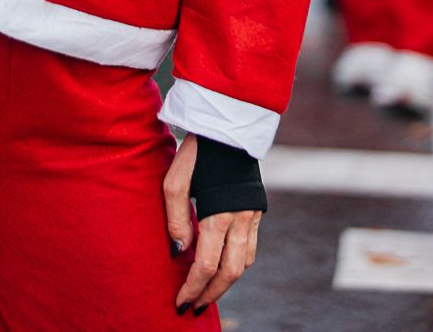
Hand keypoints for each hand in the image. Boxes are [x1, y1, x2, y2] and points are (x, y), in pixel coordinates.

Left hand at [164, 135, 261, 313]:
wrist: (229, 124)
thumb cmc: (197, 151)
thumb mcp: (175, 180)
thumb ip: (176, 218)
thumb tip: (179, 252)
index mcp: (219, 213)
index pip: (206, 265)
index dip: (193, 288)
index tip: (180, 302)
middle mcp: (240, 219)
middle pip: (229, 273)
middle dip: (211, 294)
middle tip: (194, 307)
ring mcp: (252, 215)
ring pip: (244, 264)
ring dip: (226, 282)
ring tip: (207, 291)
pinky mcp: (257, 209)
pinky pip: (251, 248)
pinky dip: (238, 263)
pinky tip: (223, 265)